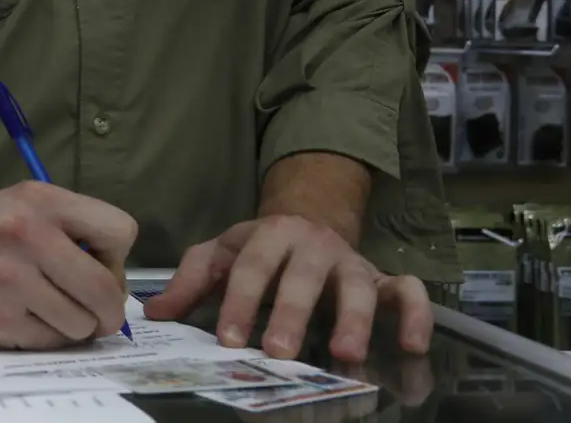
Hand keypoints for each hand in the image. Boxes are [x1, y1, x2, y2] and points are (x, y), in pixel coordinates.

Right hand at [0, 181, 136, 349]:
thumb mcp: (27, 203)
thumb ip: (74, 228)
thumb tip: (118, 281)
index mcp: (39, 201)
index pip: (120, 231)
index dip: (117, 256)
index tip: (99, 264)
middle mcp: (24, 236)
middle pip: (105, 289)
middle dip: (109, 309)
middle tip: (97, 311)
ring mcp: (7, 281)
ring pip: (81, 324)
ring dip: (74, 325)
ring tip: (49, 310)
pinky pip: (49, 343)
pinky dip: (44, 337)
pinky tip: (21, 317)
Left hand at [142, 215, 432, 363]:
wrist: (308, 218)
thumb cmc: (260, 248)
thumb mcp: (221, 255)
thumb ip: (190, 282)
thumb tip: (154, 313)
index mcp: (270, 236)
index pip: (250, 269)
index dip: (238, 302)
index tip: (227, 339)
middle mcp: (314, 246)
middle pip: (302, 280)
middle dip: (290, 315)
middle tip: (278, 352)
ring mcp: (352, 263)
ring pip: (358, 287)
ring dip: (355, 320)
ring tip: (346, 353)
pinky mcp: (383, 279)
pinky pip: (409, 291)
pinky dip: (416, 314)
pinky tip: (413, 345)